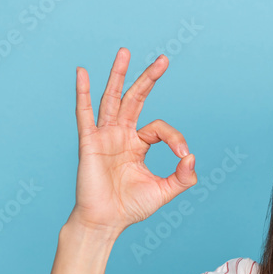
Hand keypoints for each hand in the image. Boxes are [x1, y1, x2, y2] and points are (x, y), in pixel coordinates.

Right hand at [69, 48, 195, 235]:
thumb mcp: (165, 191)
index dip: (174, 137)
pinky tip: (82, 72)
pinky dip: (82, 92)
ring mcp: (104, 136)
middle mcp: (121, 135)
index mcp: (138, 145)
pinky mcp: (90, 142)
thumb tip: (191, 155)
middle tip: (164, 60)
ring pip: (112, 99)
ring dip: (118, 75)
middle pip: (135, 99)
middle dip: (148, 79)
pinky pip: (84, 113)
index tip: (182, 154)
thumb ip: (183, 176)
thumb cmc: (131, 207)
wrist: (106, 222)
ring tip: (125, 52)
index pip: (159, 128)